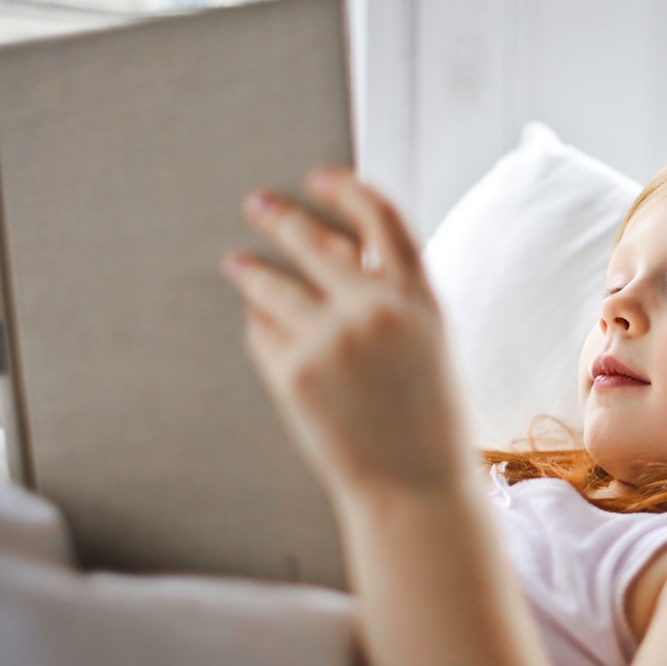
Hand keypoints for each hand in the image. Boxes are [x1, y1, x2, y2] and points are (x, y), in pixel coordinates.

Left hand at [221, 167, 471, 503]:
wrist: (415, 488)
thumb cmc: (428, 418)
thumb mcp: (429, 343)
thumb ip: (394, 296)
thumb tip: (340, 249)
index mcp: (419, 297)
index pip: (381, 216)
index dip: (346, 189)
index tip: (320, 177)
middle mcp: (374, 308)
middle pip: (314, 239)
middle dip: (280, 217)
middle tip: (258, 205)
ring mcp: (330, 339)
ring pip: (274, 284)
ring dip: (252, 269)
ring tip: (237, 263)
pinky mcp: (294, 373)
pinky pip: (264, 333)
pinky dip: (263, 328)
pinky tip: (264, 330)